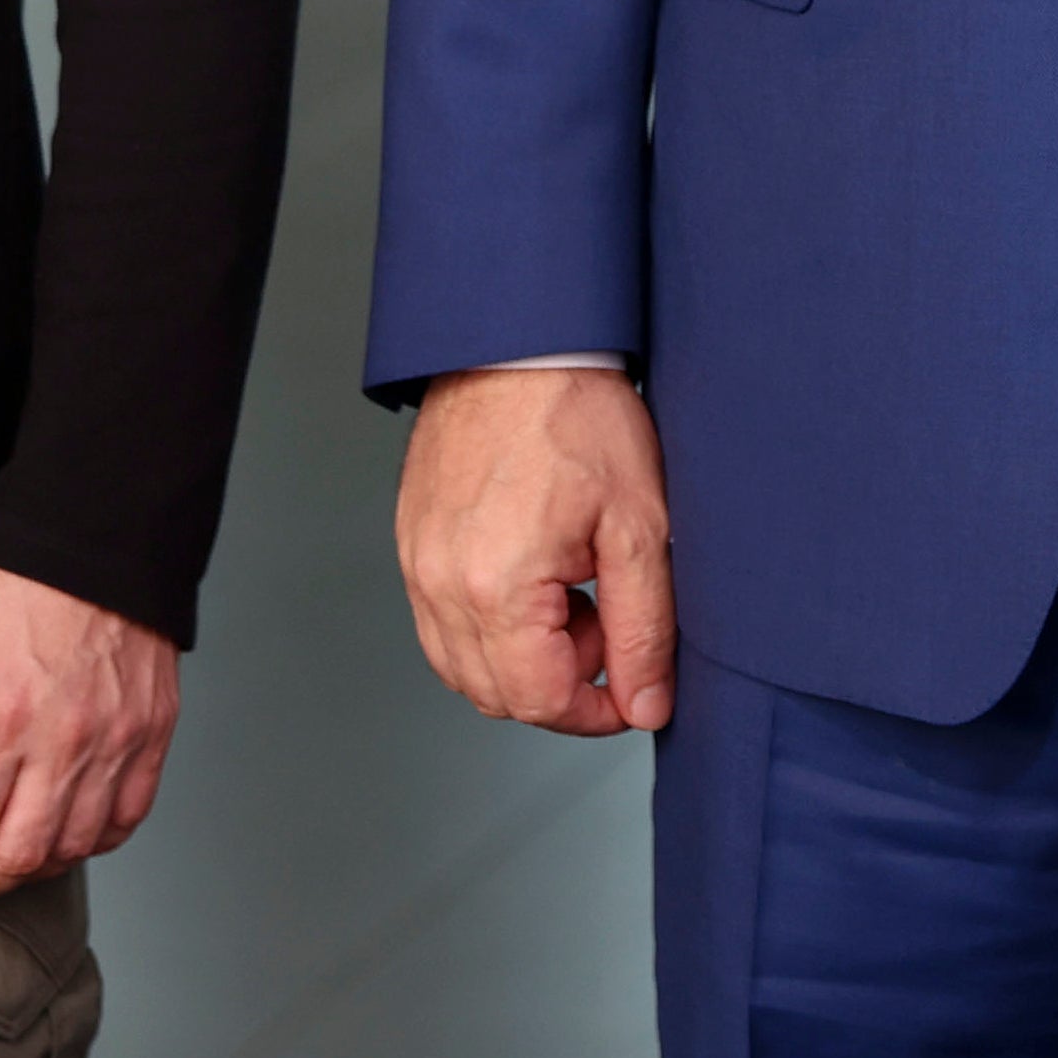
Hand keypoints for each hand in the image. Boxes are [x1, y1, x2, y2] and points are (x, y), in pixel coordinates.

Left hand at [0, 560, 179, 900]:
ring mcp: (117, 738)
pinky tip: (66, 834)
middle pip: (21, 852)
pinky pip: (128, 815)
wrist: (98, 532)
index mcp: (3, 716)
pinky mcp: (153, 730)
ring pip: (75, 844)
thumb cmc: (13, 577)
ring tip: (6, 859)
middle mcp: (66, 738)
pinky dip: (94, 840)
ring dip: (34, 868)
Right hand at [395, 364, 675, 735]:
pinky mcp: (411, 545)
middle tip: (610, 624)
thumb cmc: (578, 417)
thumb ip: (644, 629)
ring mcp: (417, 565)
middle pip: (496, 696)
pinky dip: (492, 626)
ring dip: (524, 658)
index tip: (632, 690)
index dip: (596, 712)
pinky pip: (443, 623)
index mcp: (496, 588)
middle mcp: (441, 586)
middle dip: (562, 684)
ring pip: (463, 666)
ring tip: (575, 591)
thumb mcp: (637, 527)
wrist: (520, 345)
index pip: (539, 701)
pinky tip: (538, 576)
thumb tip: (645, 704)